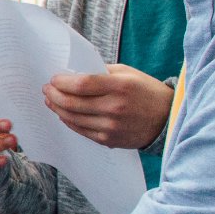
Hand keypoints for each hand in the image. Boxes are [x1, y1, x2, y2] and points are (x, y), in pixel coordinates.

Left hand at [44, 65, 172, 149]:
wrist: (168, 118)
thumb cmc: (145, 91)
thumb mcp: (127, 73)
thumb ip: (100, 72)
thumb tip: (72, 73)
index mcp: (120, 87)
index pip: (81, 85)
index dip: (61, 82)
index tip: (53, 79)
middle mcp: (115, 108)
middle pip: (72, 103)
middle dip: (54, 95)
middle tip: (46, 89)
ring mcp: (112, 127)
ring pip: (73, 118)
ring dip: (57, 108)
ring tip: (50, 100)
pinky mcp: (110, 140)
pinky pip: (81, 130)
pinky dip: (68, 121)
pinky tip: (63, 114)